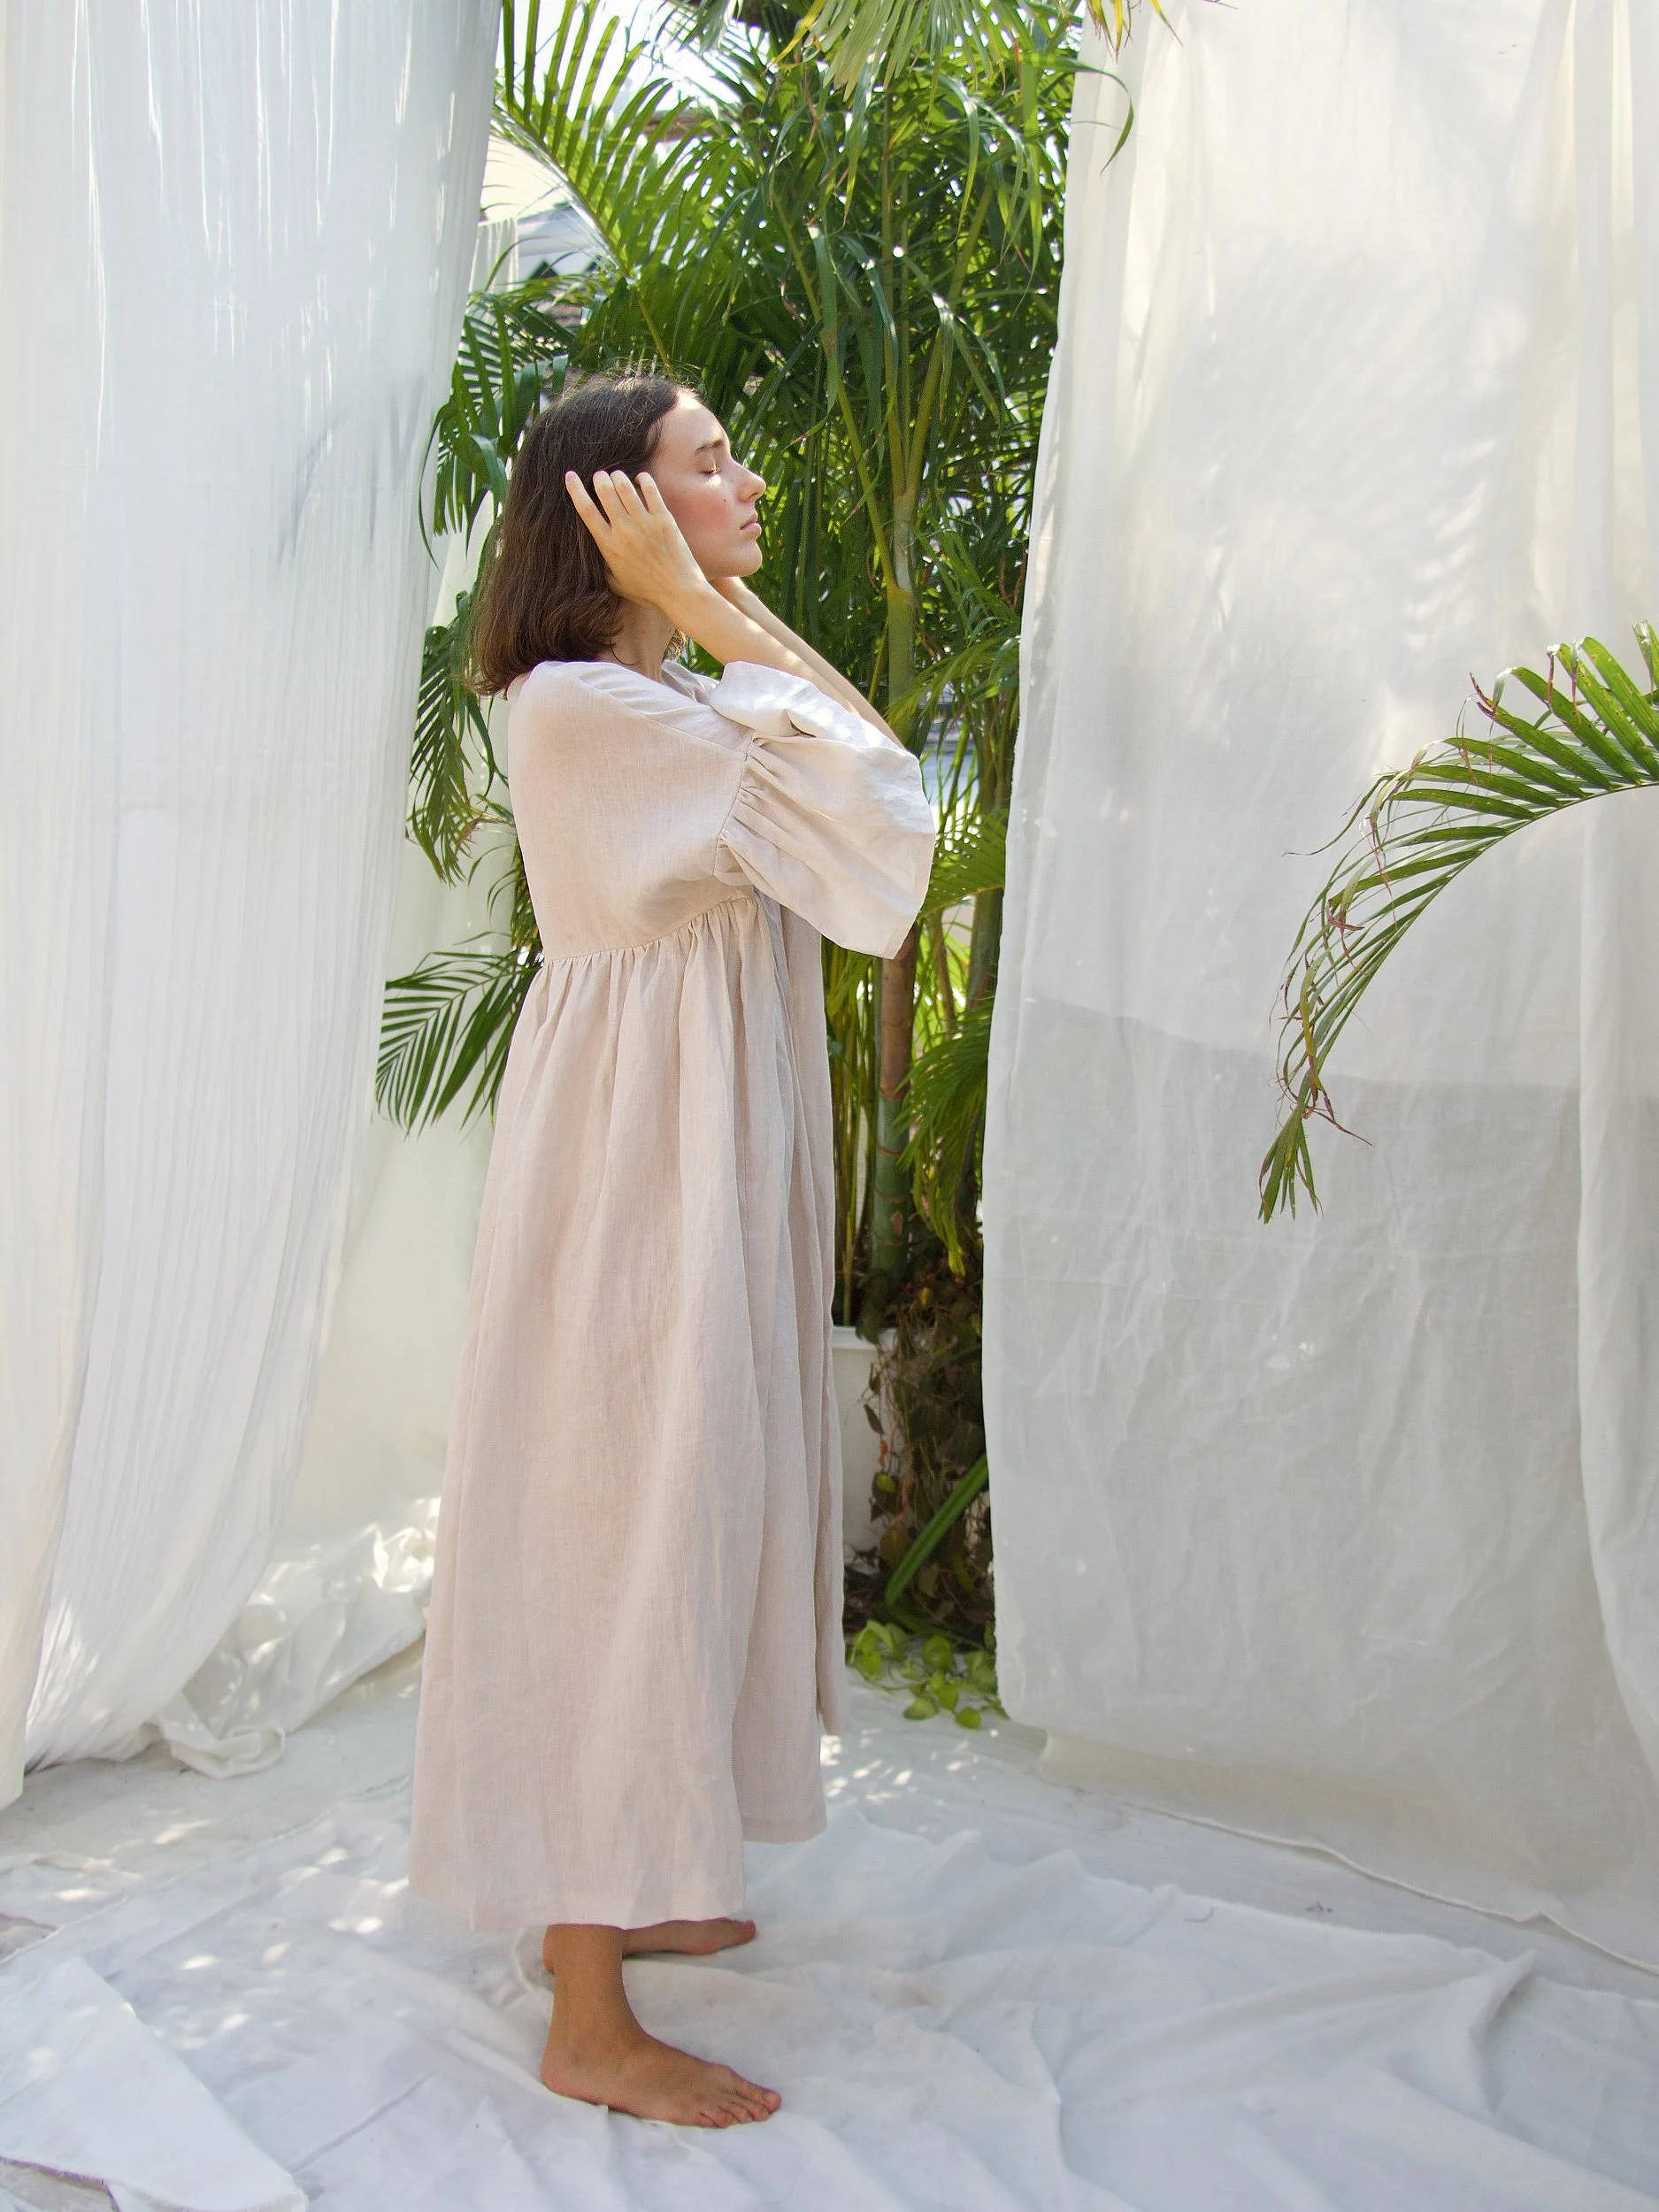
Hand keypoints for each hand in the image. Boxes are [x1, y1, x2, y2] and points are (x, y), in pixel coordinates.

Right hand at [564, 469, 710, 620]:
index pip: (586, 511)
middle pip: (605, 492)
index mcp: (609, 546)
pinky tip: (641, 478)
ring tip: (617, 475)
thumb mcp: (616, 583)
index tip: (570, 476)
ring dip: (618, 476)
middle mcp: (624, 531)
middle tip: (600, 476)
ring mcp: (645, 523)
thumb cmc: (648, 592)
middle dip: (600, 478)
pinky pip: (651, 490)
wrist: (679, 592)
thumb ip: (603, 566)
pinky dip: (644, 479)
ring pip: (625, 487)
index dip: (575, 490)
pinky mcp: (664, 519)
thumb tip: (596, 554)